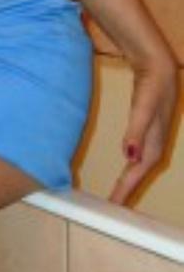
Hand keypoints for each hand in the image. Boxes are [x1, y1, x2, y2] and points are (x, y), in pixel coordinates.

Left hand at [109, 53, 180, 204]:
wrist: (159, 65)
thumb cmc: (152, 86)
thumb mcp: (143, 108)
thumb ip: (136, 131)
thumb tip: (130, 157)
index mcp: (154, 143)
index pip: (137, 172)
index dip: (126, 189)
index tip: (113, 205)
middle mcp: (155, 144)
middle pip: (140, 173)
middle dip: (128, 190)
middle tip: (113, 207)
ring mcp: (152, 136)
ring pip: (140, 165)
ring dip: (130, 180)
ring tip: (118, 195)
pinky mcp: (147, 129)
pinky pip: (138, 155)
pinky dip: (131, 165)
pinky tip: (126, 167)